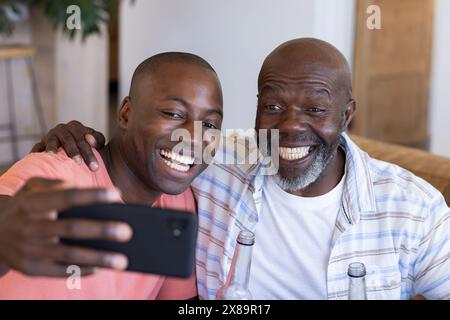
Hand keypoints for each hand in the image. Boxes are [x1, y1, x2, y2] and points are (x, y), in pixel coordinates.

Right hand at [0, 178, 131, 277]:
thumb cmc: (24, 206)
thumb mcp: (31, 188)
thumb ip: (56, 184)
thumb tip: (84, 191)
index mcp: (32, 203)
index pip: (67, 197)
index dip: (92, 195)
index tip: (117, 194)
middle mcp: (30, 227)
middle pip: (72, 229)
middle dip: (102, 230)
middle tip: (128, 231)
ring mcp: (29, 250)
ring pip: (69, 255)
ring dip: (98, 258)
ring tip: (123, 260)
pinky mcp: (31, 269)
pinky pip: (60, 272)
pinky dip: (82, 270)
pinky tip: (102, 267)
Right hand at [31, 121, 105, 170]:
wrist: (72, 150)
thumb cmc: (88, 148)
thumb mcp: (97, 142)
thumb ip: (98, 139)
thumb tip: (89, 138)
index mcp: (75, 127)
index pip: (82, 137)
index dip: (89, 152)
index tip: (95, 167)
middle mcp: (61, 129)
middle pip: (68, 139)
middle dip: (74, 152)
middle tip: (79, 163)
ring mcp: (50, 136)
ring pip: (52, 141)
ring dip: (53, 148)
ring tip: (54, 155)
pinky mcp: (40, 144)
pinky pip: (37, 147)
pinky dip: (37, 152)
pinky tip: (37, 159)